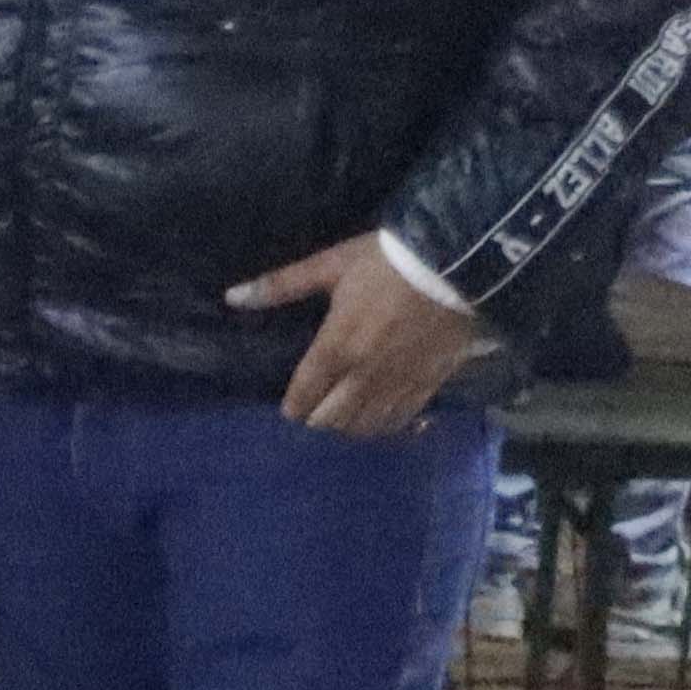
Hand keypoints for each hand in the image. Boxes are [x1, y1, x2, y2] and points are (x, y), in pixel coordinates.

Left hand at [235, 235, 485, 436]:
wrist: (458, 264)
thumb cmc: (387, 261)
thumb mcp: (330, 265)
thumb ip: (281, 285)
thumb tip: (232, 297)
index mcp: (335, 347)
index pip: (304, 394)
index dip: (292, 407)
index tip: (289, 409)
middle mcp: (364, 374)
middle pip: (330, 420)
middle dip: (316, 421)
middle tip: (312, 414)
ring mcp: (398, 384)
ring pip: (364, 426)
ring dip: (348, 427)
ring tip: (341, 419)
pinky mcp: (429, 385)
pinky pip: (401, 420)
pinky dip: (385, 426)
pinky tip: (378, 421)